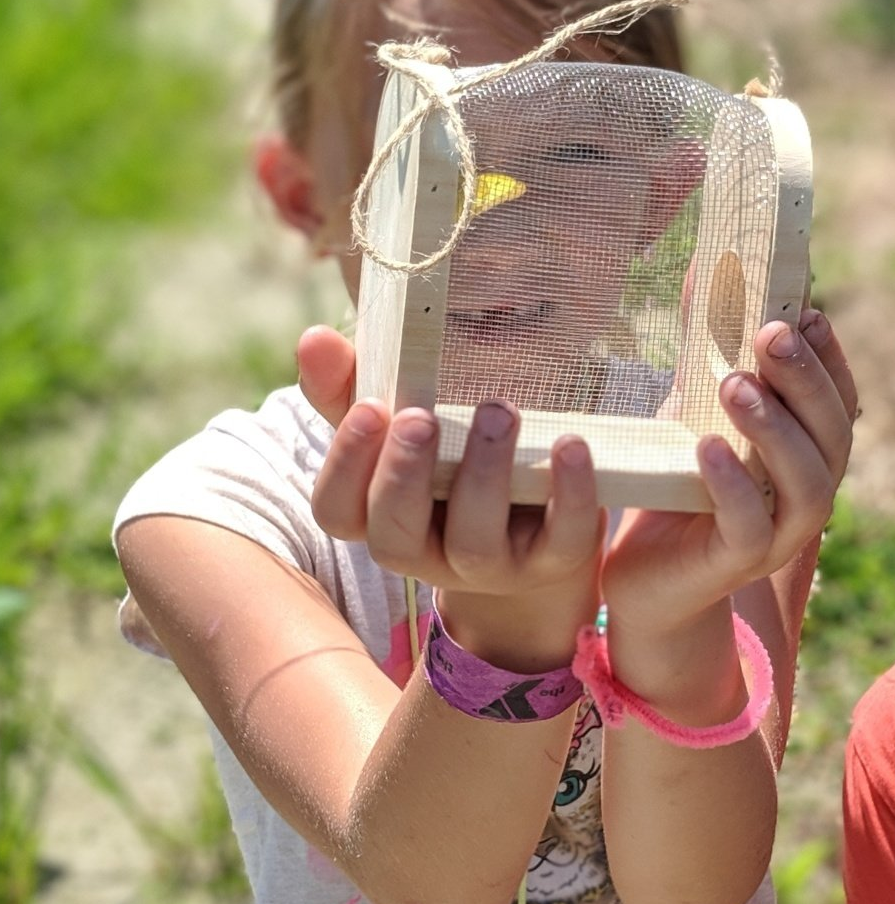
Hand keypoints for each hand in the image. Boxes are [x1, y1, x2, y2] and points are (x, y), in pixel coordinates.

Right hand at [297, 327, 602, 666]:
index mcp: (379, 518)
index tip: (371, 408)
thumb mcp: (401, 427)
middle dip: (404, 475)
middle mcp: (427, 552)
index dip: (347, 465)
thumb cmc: (450, 464)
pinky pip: (562, 537)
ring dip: (483, 475)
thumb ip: (354, 386)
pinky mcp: (555, 558)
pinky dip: (570, 491)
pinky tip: (570, 443)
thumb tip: (314, 338)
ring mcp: (492, 565)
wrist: (538, 525)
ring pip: (475, 542)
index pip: (338, 510)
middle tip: (422, 418)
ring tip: (497, 412)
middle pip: (396, 535)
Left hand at [600, 307, 857, 638]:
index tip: (805, 311)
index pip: (840, 398)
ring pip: (807, 482)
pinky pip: (750, 525)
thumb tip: (702, 267)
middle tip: (770, 335)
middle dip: (806, 380)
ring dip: (776, 428)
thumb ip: (704, 350)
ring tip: (735, 385)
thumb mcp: (691, 409)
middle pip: (833, 434)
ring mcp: (781, 534)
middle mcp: (809, 493)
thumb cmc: (679, 485)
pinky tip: (708, 448)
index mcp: (808, 452)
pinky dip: (734, 485)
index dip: (829, 355)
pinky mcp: (740, 563)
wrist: (646, 576)